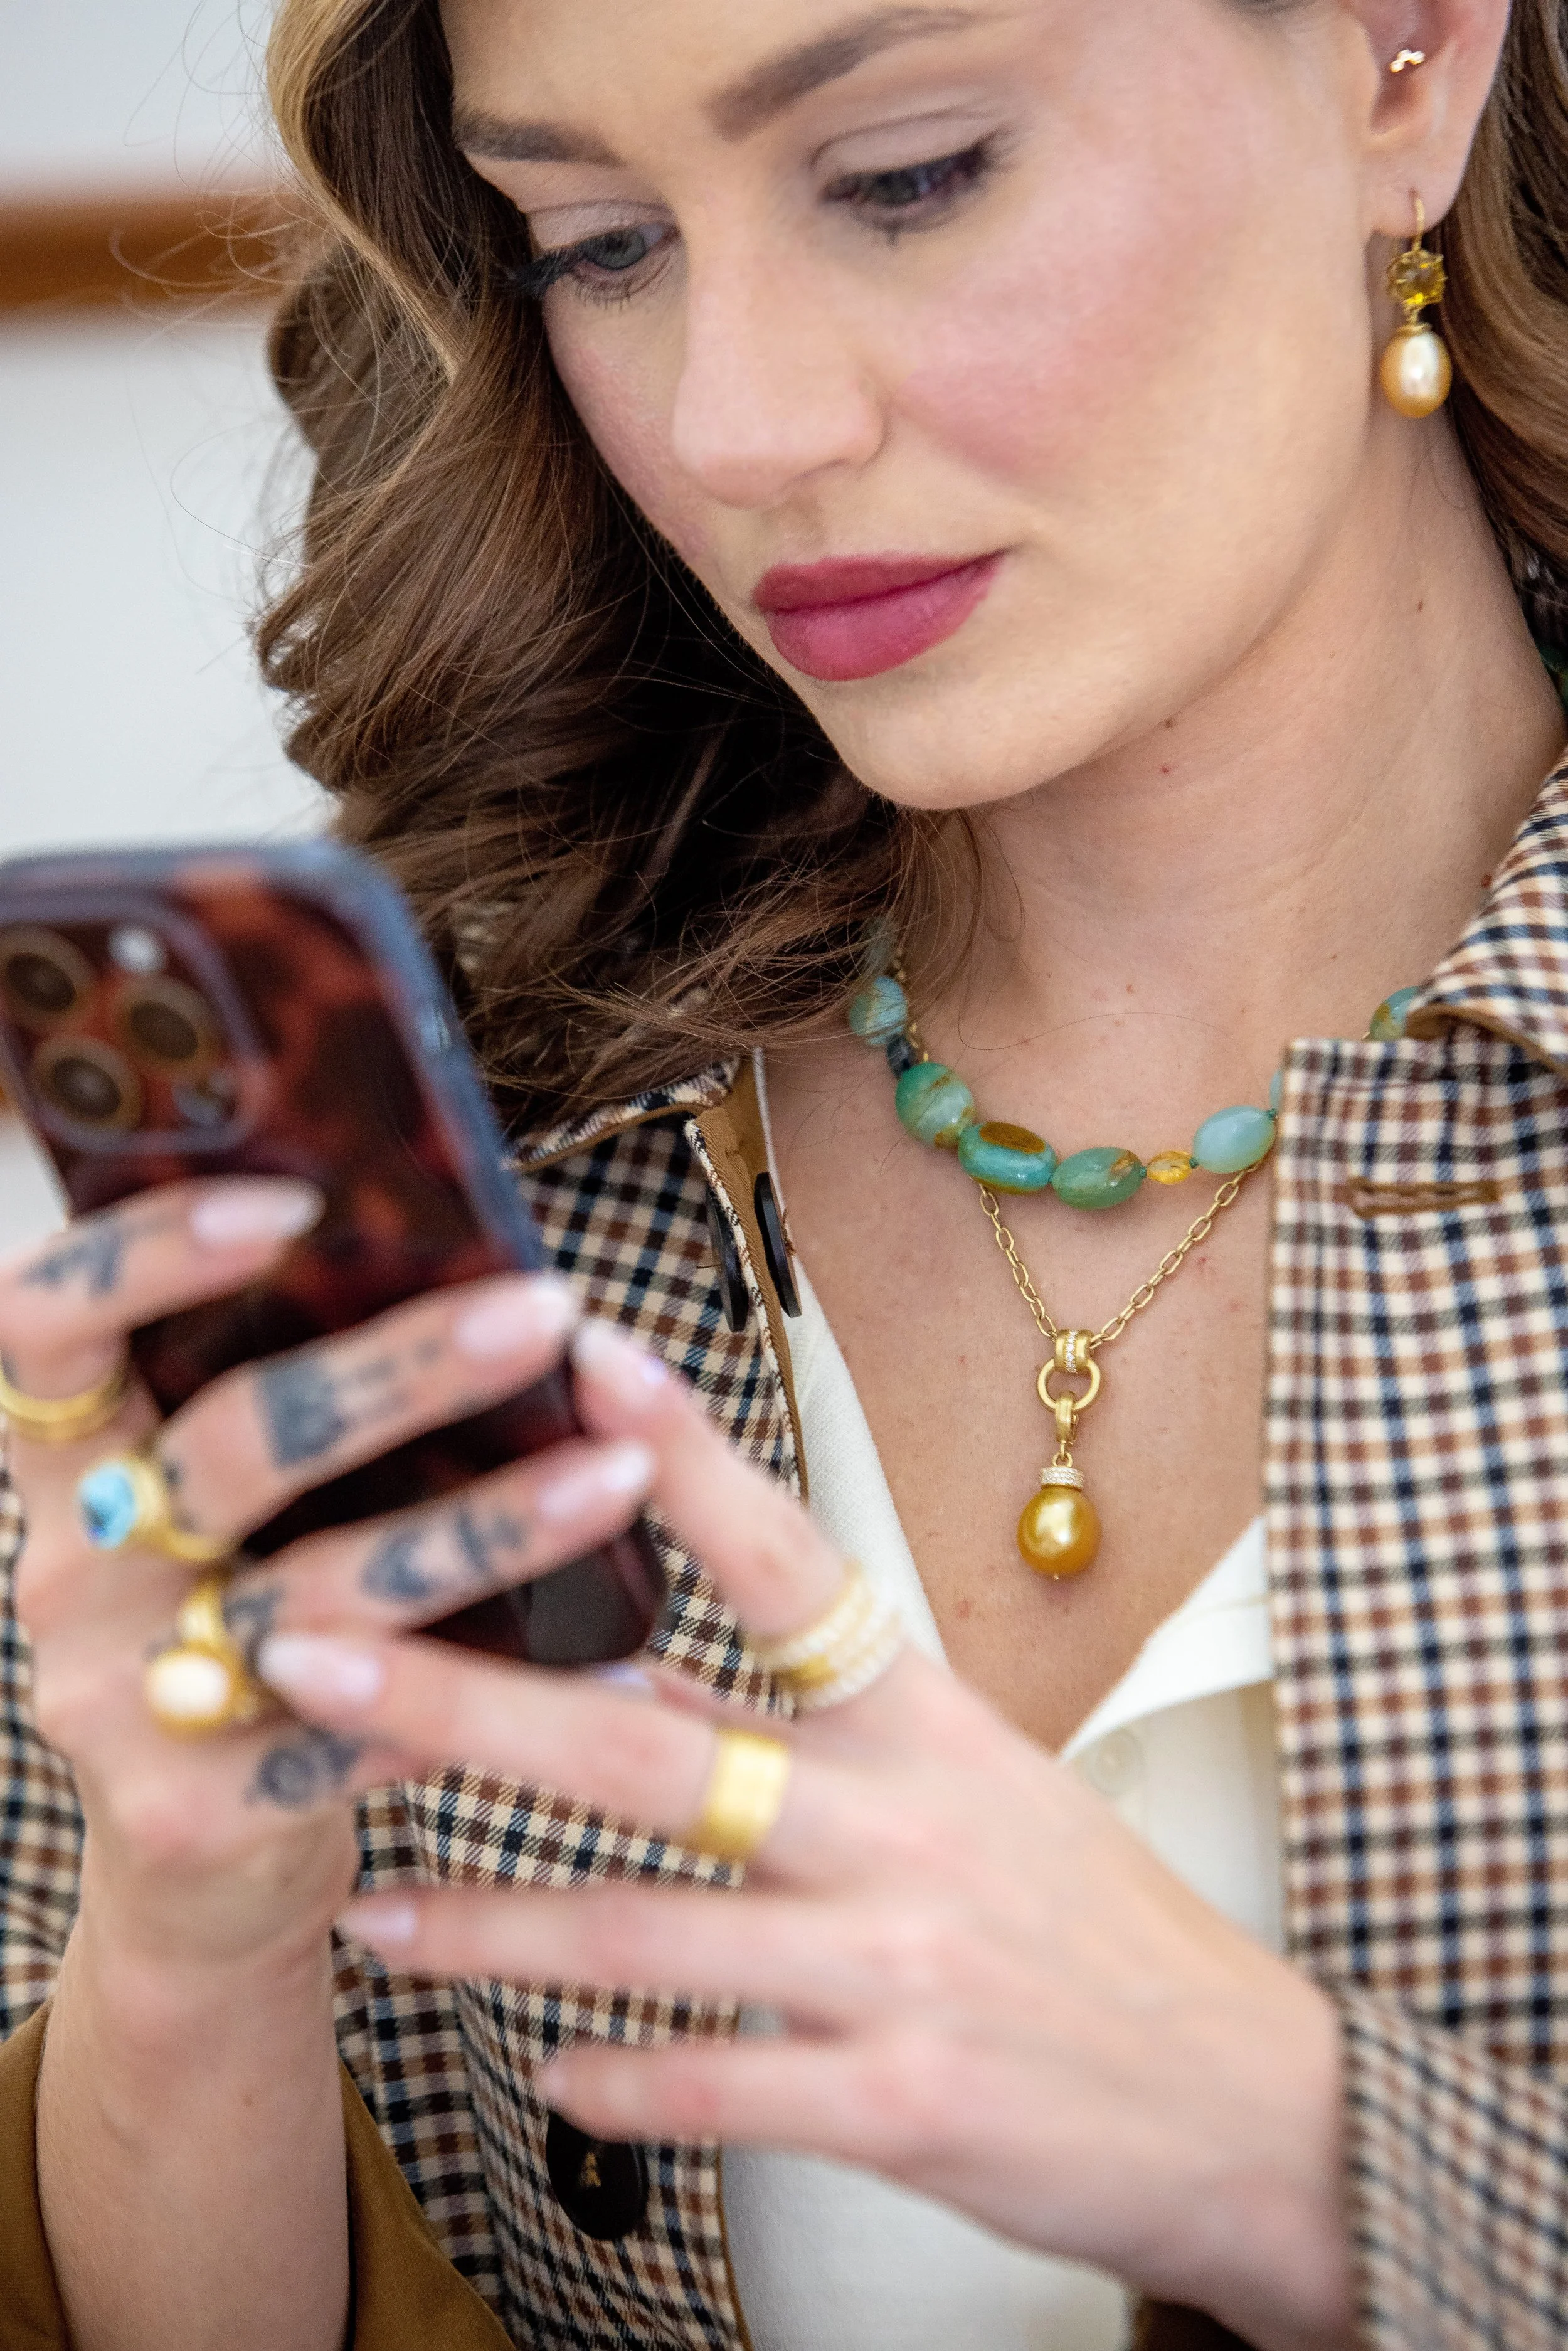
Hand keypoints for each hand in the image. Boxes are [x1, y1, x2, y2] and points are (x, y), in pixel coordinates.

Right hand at [1, 1179, 653, 1981]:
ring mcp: (123, 1699)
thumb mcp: (223, 1517)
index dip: (144, 1253)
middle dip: (402, 1370)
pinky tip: (605, 1666)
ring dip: (487, 1526)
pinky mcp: (193, 1813)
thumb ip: (280, 1408)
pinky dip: (489, 1692)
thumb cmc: (241, 1629)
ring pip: (324, 1590)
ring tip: (617, 1471)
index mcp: (69, 1470)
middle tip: (544, 1310)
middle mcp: (70, 1573)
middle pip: (235, 1443)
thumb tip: (455, 1251)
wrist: (192, 1873)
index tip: (290, 1204)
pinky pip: (363, 1732)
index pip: (42, 1323)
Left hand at [256, 1321, 1355, 2350]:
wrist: (1249, 2100)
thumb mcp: (970, 1780)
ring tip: (364, 1911)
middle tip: (311, 1650)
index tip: (585, 1353)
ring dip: (485, 1923)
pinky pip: (715, 2086)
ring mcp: (899, 1960)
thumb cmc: (1087, 1921)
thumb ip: (802, 1724)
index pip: (792, 1560)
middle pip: (648, 1746)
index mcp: (926, 1719)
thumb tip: (630, 1658)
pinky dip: (614, 2078)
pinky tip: (543, 2069)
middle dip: (461, 1702)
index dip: (686, 1457)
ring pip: (643, 1929)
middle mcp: (903, 1822)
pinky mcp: (898, 2101)